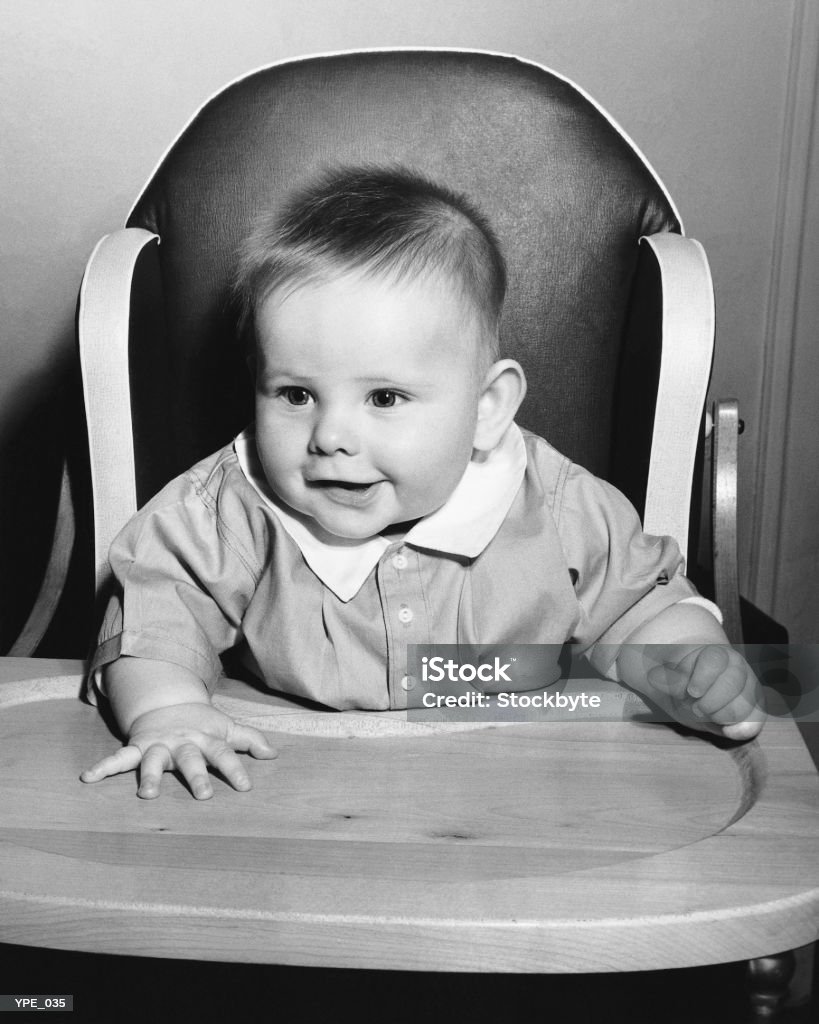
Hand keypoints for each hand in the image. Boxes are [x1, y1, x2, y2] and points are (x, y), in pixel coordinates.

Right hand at [80, 702, 276, 798]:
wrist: (168, 705)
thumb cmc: (202, 724)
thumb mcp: (226, 727)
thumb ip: (250, 740)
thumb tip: (274, 754)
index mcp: (206, 738)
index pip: (224, 753)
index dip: (236, 769)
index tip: (245, 787)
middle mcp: (182, 742)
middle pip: (190, 759)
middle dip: (196, 776)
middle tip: (204, 795)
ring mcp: (158, 744)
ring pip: (154, 761)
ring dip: (150, 776)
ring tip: (147, 795)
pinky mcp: (138, 746)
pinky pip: (119, 757)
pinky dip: (103, 767)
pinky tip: (88, 778)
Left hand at [643, 644, 764, 740]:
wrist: (695, 690)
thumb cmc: (683, 680)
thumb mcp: (670, 677)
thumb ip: (667, 678)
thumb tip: (653, 677)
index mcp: (716, 654)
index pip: (714, 661)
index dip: (703, 678)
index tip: (691, 692)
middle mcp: (738, 668)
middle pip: (730, 686)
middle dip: (708, 702)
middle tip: (695, 707)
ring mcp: (750, 689)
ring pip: (741, 707)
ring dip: (718, 715)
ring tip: (707, 712)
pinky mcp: (755, 711)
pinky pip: (754, 723)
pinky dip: (741, 730)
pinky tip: (727, 731)